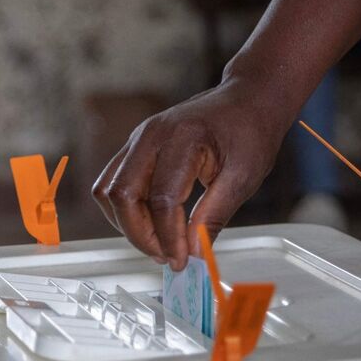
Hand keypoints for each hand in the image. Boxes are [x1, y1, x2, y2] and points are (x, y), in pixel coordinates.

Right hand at [93, 78, 296, 267]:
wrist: (247, 99)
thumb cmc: (250, 131)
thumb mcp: (243, 178)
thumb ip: (214, 216)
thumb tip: (193, 253)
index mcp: (183, 138)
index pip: (162, 198)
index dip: (168, 237)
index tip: (182, 260)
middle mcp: (152, 134)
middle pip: (122, 194)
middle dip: (140, 235)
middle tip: (168, 257)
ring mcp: (139, 138)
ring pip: (109, 190)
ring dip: (128, 224)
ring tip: (160, 243)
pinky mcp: (136, 146)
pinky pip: (114, 182)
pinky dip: (126, 210)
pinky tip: (152, 224)